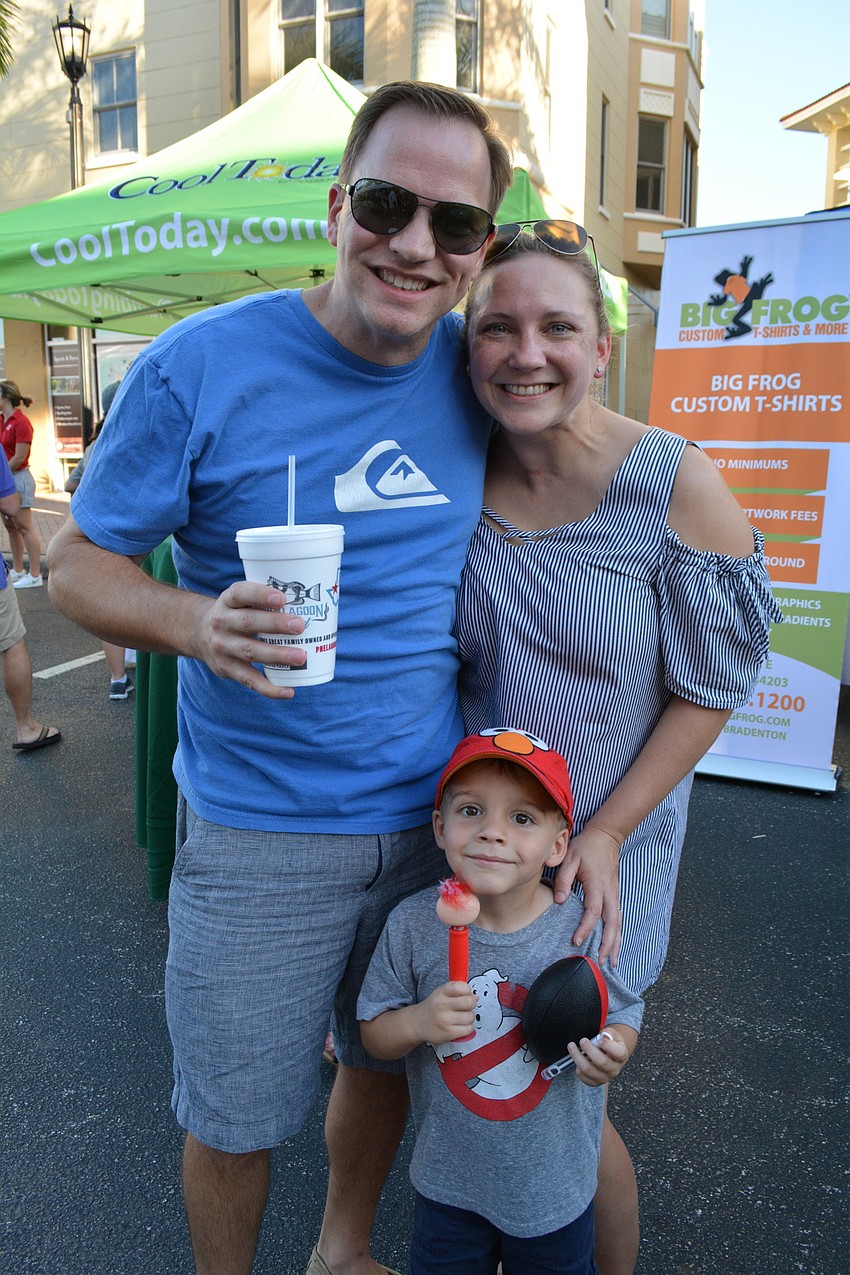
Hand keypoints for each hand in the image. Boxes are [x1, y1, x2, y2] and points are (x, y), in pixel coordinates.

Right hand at [195, 581, 306, 697]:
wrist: (197, 633)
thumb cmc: (234, 613)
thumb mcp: (239, 600)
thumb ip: (264, 599)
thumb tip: (312, 601)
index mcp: (228, 601)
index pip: (241, 593)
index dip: (260, 595)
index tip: (282, 598)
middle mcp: (222, 623)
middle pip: (248, 622)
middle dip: (275, 624)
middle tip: (300, 626)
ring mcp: (223, 647)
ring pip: (250, 651)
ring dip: (277, 655)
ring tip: (301, 657)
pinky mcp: (226, 669)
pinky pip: (249, 680)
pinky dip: (269, 688)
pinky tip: (289, 691)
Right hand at [415, 983, 476, 1044]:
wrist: (418, 1023)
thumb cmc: (434, 1007)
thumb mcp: (441, 992)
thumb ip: (458, 991)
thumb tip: (475, 997)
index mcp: (441, 992)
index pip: (460, 987)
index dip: (467, 990)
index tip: (465, 993)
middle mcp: (442, 1005)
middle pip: (469, 1002)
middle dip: (471, 1004)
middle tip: (465, 1006)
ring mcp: (444, 1021)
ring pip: (470, 1017)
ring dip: (469, 1017)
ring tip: (460, 1017)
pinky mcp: (448, 1034)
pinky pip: (468, 1029)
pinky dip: (467, 1027)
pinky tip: (460, 1025)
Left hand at [553, 825, 621, 966]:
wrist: (606, 836)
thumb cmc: (586, 847)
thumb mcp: (569, 858)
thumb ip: (564, 880)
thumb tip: (559, 902)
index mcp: (597, 884)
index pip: (593, 911)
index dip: (586, 927)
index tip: (576, 941)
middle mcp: (609, 892)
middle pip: (612, 923)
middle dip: (608, 944)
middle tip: (601, 962)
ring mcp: (614, 894)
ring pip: (618, 923)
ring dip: (615, 943)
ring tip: (611, 962)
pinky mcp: (615, 895)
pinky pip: (617, 918)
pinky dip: (616, 934)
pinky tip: (613, 945)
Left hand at [569, 1029, 629, 1087]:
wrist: (610, 1055)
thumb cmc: (610, 1043)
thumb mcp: (612, 1034)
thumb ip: (608, 1033)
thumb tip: (602, 1036)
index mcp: (622, 1056)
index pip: (619, 1053)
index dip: (609, 1046)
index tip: (600, 1039)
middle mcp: (614, 1069)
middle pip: (602, 1062)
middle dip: (589, 1050)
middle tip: (582, 1041)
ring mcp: (605, 1077)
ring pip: (589, 1070)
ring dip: (578, 1057)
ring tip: (572, 1046)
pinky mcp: (595, 1082)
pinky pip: (584, 1078)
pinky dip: (578, 1068)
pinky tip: (576, 1059)